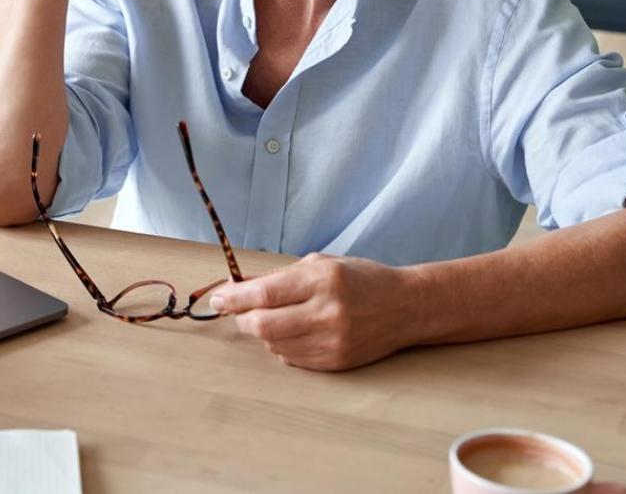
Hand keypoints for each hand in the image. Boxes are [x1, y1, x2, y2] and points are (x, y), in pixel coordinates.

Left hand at [209, 252, 417, 370]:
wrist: (406, 307)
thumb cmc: (361, 279)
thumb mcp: (321, 264)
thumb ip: (279, 277)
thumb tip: (239, 287)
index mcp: (323, 280)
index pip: (265, 293)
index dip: (234, 298)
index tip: (218, 297)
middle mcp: (328, 312)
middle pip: (264, 325)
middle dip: (243, 319)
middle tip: (240, 311)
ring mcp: (333, 341)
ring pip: (274, 344)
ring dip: (262, 332)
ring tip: (273, 318)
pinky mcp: (337, 361)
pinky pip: (292, 358)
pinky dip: (282, 346)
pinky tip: (292, 332)